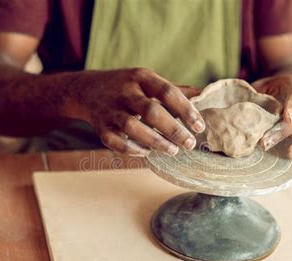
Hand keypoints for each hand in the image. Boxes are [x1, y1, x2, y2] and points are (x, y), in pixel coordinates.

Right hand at [70, 68, 204, 155]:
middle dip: (173, 129)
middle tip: (190, 144)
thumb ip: (174, 91)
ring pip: (132, 127)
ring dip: (155, 141)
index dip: (186, 110)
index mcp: (141, 77)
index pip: (167, 92)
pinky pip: (115, 141)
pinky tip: (146, 153)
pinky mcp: (100, 126)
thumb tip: (205, 96)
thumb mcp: (148, 81)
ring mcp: (110, 109)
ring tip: (173, 151)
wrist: (86, 89)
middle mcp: (125, 92)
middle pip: (151, 111)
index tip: (199, 126)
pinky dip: (131, 149)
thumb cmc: (127, 87)